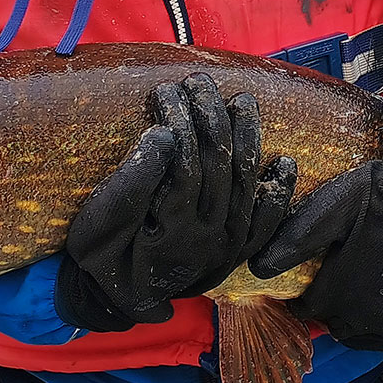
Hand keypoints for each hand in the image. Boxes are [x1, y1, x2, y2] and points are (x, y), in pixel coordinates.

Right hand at [55, 73, 295, 331]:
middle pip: (218, 168)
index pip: (185, 165)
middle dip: (210, 118)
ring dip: (248, 139)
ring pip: (246, 185)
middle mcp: (208, 240)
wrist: (115, 300)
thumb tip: (163, 137)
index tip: (166, 90)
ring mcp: (227, 247)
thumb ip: (131, 185)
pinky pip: (264, 223)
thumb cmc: (101, 257)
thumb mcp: (98, 226)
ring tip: (242, 100)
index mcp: (172, 232)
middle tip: (197, 82)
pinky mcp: (235, 251)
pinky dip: (278, 195)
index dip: (178, 123)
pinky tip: (284, 163)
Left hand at [249, 147, 382, 350]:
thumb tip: (257, 268)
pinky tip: (377, 322)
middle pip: (333, 325)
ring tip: (349, 306)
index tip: (302, 291)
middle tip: (327, 294)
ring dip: (351, 325)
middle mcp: (365, 313)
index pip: (308, 310)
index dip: (302, 301)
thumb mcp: (332, 209)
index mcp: (339, 289)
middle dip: (326, 312)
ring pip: (361, 338)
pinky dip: (380, 337)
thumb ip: (295, 241)